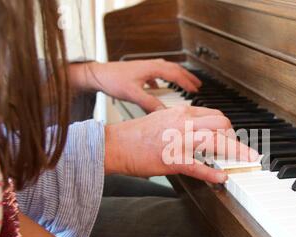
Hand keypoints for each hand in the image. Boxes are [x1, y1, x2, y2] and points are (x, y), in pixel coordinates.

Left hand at [70, 60, 201, 112]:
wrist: (98, 74)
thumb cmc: (113, 80)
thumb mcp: (133, 94)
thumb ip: (150, 104)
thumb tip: (164, 112)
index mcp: (152, 68)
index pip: (176, 74)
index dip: (187, 83)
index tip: (196, 90)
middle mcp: (151, 65)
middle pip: (175, 69)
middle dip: (187, 77)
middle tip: (197, 85)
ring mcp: (146, 67)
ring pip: (167, 69)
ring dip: (178, 76)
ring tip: (184, 83)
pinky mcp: (140, 70)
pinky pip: (157, 72)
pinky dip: (164, 78)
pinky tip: (160, 86)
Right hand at [104, 106, 258, 183]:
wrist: (118, 144)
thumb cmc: (138, 133)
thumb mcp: (164, 117)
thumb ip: (183, 121)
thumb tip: (200, 128)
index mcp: (182, 113)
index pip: (215, 116)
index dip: (228, 128)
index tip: (233, 137)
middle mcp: (184, 123)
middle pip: (222, 125)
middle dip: (236, 138)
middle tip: (242, 149)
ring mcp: (180, 141)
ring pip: (216, 142)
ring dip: (236, 151)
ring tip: (247, 159)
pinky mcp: (173, 160)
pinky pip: (198, 167)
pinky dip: (213, 173)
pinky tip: (222, 177)